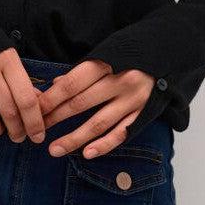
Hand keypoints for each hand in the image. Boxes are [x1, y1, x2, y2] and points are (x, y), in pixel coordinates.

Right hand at [0, 43, 46, 144]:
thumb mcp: (5, 53)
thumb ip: (20, 79)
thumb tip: (37, 105)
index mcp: (5, 59)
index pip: (25, 98)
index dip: (35, 122)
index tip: (38, 135)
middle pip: (8, 112)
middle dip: (18, 130)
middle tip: (20, 136)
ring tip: (0, 129)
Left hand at [36, 60, 154, 158]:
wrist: (169, 50)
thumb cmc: (132, 50)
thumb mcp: (107, 51)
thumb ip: (83, 70)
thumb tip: (56, 85)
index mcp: (108, 62)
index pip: (73, 84)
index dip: (51, 98)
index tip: (34, 109)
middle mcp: (121, 81)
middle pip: (81, 104)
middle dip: (56, 118)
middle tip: (36, 130)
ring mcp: (134, 100)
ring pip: (99, 123)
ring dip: (74, 139)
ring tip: (54, 150)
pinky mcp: (144, 114)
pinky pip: (122, 133)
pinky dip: (104, 145)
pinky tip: (87, 154)